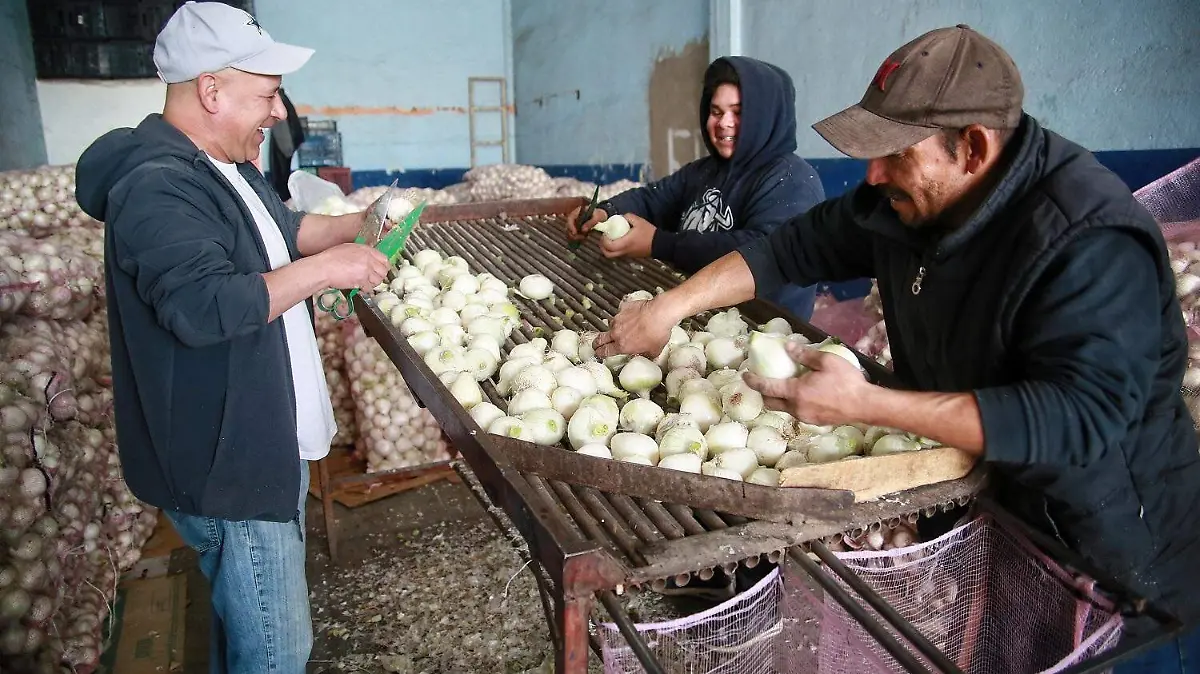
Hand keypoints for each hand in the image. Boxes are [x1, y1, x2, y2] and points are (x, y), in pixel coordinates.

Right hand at [318, 243, 390, 290]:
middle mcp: (368, 259)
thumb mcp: (349, 248)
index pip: (384, 259)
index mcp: (366, 249)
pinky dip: (365, 289)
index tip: (380, 270)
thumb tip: (369, 259)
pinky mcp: (361, 280)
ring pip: (378, 280)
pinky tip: (359, 287)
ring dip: (372, 283)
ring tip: (364, 283)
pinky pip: (369, 288)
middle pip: (383, 271)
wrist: (324, 267)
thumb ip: (362, 253)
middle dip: (379, 276)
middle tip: (372, 279)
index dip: (383, 266)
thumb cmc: (331, 258)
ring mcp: (366, 270)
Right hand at [566, 206, 607, 241]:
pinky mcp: (578, 229)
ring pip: (570, 232)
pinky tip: (584, 238)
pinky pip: (575, 235)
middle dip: (573, 234)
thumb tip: (583, 230)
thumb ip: (590, 223)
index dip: (570, 226)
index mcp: (577, 212)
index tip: (574, 233)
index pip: (570, 219)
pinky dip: (578, 238)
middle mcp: (574, 218)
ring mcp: (575, 224)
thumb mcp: (597, 217)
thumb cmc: (599, 214)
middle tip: (581, 237)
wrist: (602, 216)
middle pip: (568, 227)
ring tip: (584, 237)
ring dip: (576, 237)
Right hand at [593, 296, 674, 358]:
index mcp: (622, 346)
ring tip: (623, 328)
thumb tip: (649, 355)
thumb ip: (647, 354)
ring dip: (615, 328)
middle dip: (597, 343)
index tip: (598, 353)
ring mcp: (618, 319)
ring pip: (611, 325)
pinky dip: (625, 316)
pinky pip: (621, 313)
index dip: (600, 353)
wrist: (660, 313)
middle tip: (596, 344)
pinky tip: (633, 316)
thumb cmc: (657, 332)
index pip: (604, 351)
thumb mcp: (654, 351)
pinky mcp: (623, 308)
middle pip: (600, 338)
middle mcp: (616, 332)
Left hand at [600, 213, 654, 258]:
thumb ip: (628, 217)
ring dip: (609, 248)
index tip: (605, 234)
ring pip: (613, 255)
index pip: (609, 246)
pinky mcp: (631, 256)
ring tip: (611, 239)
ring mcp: (628, 255)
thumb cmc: (649, 233)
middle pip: (608, 254)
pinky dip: (616, 249)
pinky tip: (619, 241)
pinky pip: (619, 254)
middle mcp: (625, 251)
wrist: (660, 244)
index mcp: (625, 243)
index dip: (604, 240)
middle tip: (604, 238)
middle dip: (603, 247)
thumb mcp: (639, 221)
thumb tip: (621, 217)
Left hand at [742, 343, 873, 425]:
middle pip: (770, 402)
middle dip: (763, 393)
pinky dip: (792, 404)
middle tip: (762, 382)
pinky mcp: (814, 422)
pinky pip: (796, 413)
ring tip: (783, 387)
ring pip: (784, 409)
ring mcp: (805, 417)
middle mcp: (796, 408)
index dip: (753, 381)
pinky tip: (802, 395)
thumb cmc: (846, 381)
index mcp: (796, 392)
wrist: (864, 405)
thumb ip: (804, 355)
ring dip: (778, 399)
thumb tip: (787, 346)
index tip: (745, 375)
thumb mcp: (826, 361)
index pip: (767, 387)